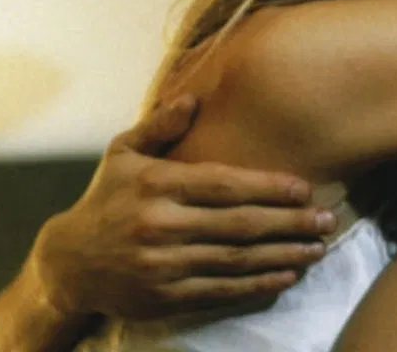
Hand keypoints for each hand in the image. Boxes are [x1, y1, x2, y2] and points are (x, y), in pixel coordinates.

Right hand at [28, 96, 335, 320]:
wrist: (68, 263)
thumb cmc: (105, 199)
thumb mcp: (122, 153)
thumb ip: (160, 126)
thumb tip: (193, 99)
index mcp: (155, 185)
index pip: (222, 185)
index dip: (267, 187)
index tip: (304, 188)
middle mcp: (159, 225)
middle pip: (238, 225)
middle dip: (289, 223)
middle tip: (327, 220)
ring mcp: (162, 265)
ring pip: (235, 261)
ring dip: (283, 255)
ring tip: (318, 249)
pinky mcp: (164, 298)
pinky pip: (221, 291)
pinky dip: (258, 284)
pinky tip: (287, 275)